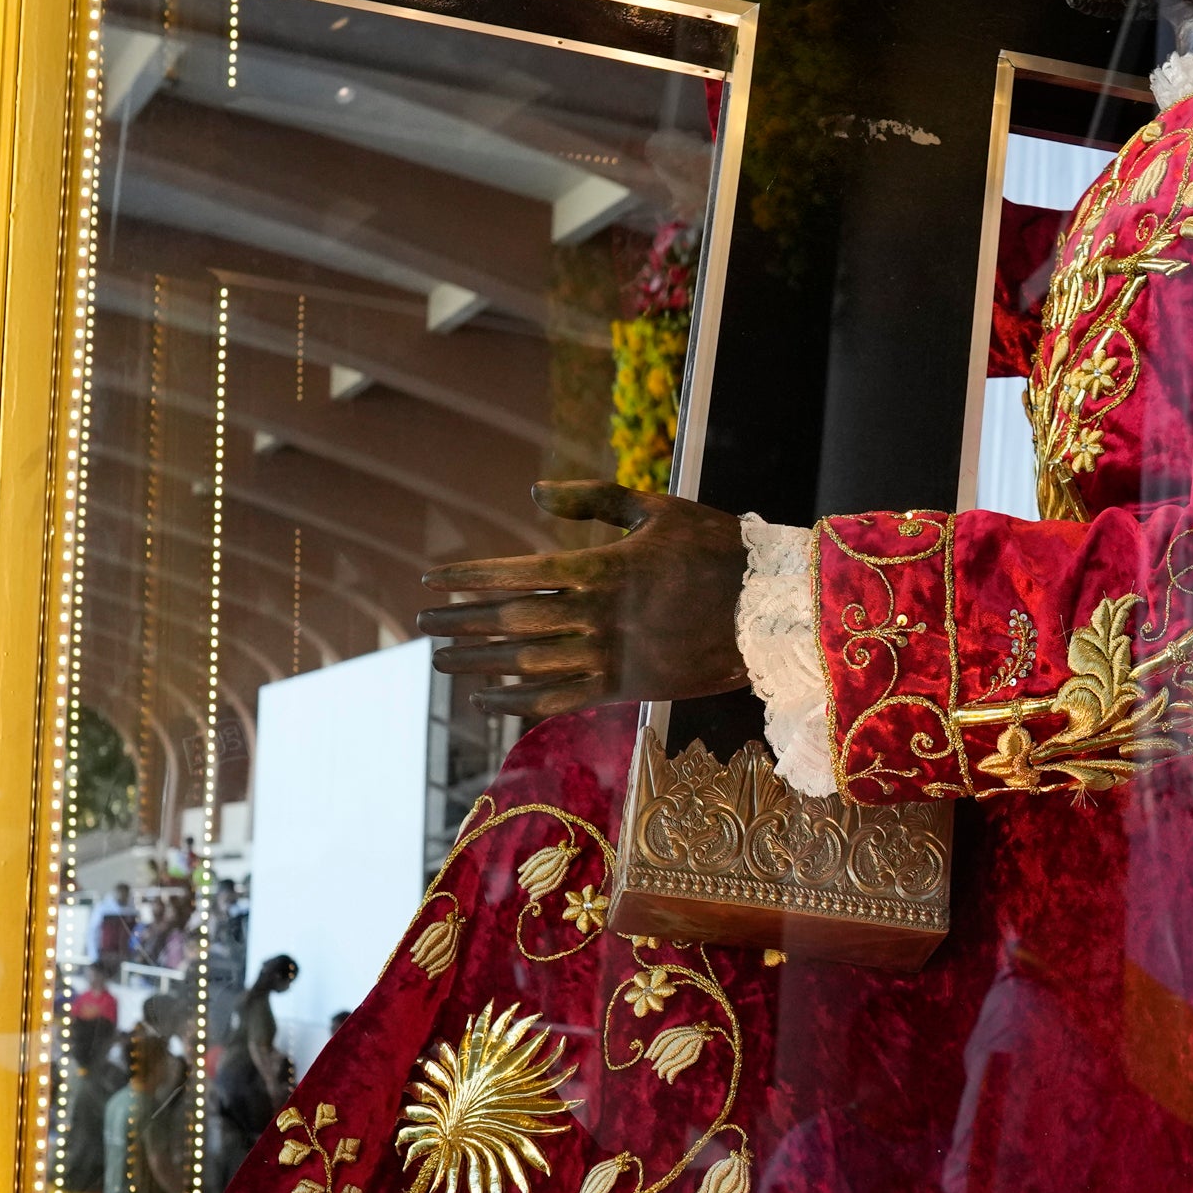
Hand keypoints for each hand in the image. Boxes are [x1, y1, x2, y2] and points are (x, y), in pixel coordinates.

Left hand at [420, 481, 751, 715]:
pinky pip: (558, 699)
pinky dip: (516, 701)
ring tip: (440, 659)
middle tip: (422, 622)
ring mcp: (609, 655)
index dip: (468, 578)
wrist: (771, 611)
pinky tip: (485, 699)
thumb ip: (595, 499)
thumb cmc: (717, 550)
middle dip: (460, 621)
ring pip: (525, 662)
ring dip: (477, 661)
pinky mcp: (625, 687)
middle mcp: (596, 614)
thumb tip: (535, 491)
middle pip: (510, 620)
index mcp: (601, 567)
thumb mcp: (658, 509)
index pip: (515, 572)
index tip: (431, 579)